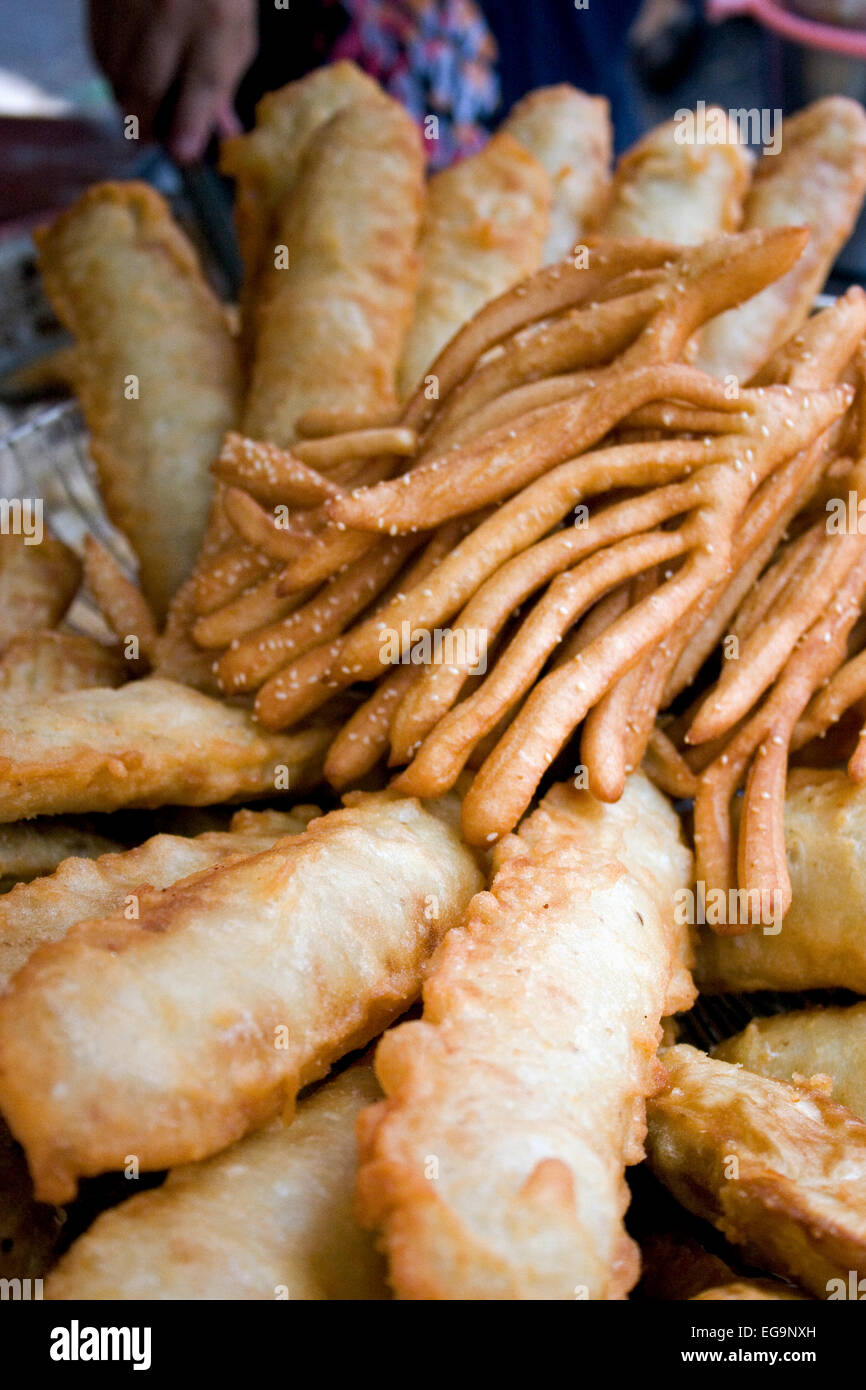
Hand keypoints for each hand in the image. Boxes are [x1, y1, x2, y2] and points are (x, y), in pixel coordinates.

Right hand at [89, 0, 257, 161]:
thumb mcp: (237, 29)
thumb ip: (224, 82)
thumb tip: (216, 134)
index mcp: (215, 18)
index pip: (202, 86)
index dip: (190, 127)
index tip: (182, 155)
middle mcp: (170, 8)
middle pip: (146, 86)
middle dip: (146, 125)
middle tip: (151, 139)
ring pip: (115, 73)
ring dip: (126, 99)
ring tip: (141, 104)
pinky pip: (99, 50)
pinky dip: (112, 71)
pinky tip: (127, 70)